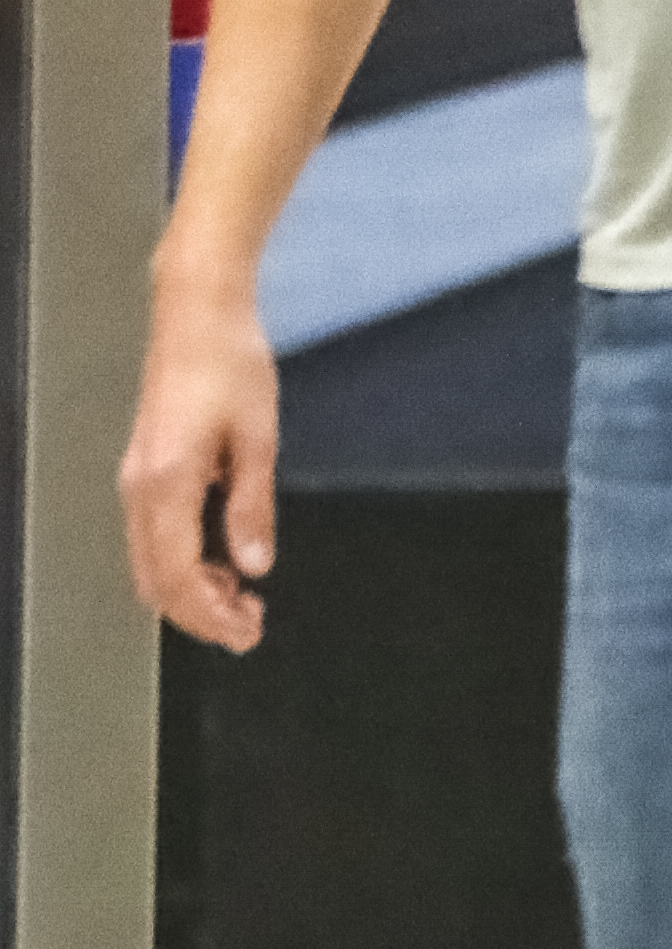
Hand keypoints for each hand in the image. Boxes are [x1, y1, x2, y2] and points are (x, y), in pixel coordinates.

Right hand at [120, 272, 281, 651]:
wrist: (197, 315)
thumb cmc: (230, 364)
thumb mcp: (257, 438)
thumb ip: (251, 506)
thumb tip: (256, 564)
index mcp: (166, 484)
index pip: (179, 577)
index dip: (211, 616)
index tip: (247, 633)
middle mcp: (140, 488)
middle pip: (156, 581)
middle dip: (199, 615)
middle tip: (249, 629)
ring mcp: (136, 480)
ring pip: (150, 563)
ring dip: (191, 592)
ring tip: (241, 602)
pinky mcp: (145, 470)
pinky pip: (153, 537)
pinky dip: (182, 564)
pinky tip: (221, 564)